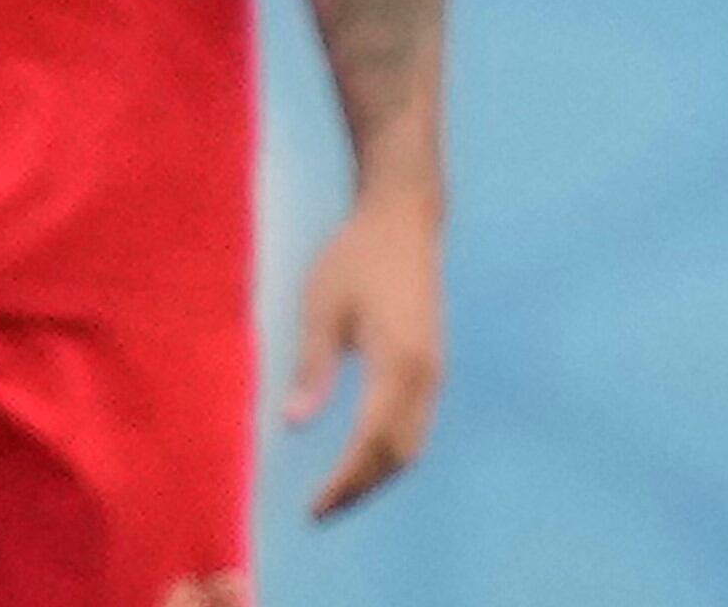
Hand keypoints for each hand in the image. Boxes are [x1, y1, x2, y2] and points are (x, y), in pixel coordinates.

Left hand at [282, 191, 444, 519]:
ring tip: (338, 493)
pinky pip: (416, 425)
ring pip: (412, 444)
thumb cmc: (356, 255)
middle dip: (361, 488)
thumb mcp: (322, 305)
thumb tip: (293, 424)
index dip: (344, 482)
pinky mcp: (432, 365)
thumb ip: (312, 366)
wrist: (404, 217)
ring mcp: (434, 372)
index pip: (371, 443)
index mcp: (398, 363)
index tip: (314, 508)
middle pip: (398, 455)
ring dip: (377, 475)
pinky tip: (361, 455)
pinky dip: (390, 452)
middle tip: (320, 511)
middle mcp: (425, 376)